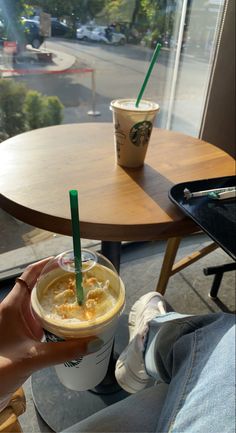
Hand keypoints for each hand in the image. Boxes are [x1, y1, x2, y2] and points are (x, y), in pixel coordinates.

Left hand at [0, 258, 96, 408]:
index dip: (46, 264)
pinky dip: (53, 313)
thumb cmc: (1, 369)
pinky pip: (39, 316)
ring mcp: (17, 322)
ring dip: (55, 295)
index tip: (65, 260)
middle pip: (35, 285)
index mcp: (11, 307)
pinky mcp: (22, 334)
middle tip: (77, 276)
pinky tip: (68, 317)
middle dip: (55, 278)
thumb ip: (64, 351)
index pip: (29, 276)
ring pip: (37, 301)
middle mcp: (13, 310)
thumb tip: (95, 343)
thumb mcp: (33, 358)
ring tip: (77, 292)